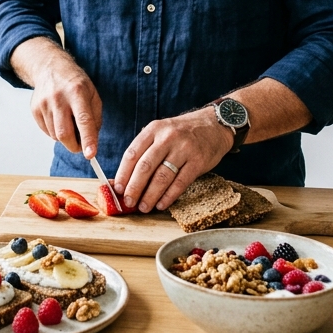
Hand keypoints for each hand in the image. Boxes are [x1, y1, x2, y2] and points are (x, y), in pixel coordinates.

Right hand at [14, 38, 102, 157]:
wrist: (50, 68)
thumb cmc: (76, 84)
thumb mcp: (93, 95)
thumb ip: (95, 118)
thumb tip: (91, 142)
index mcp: (77, 92)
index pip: (83, 120)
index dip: (87, 139)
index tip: (90, 154)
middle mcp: (58, 98)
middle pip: (64, 133)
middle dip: (74, 145)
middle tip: (81, 145)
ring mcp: (44, 104)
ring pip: (56, 136)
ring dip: (65, 137)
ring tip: (69, 122)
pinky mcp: (34, 110)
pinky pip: (47, 132)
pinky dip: (56, 132)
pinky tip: (59, 118)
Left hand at [113, 109, 232, 212]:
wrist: (214, 125)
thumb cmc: (182, 133)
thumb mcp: (161, 132)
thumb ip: (145, 150)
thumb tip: (126, 178)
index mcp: (153, 129)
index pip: (132, 153)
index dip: (123, 173)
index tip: (117, 189)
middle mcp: (167, 137)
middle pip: (145, 166)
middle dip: (134, 187)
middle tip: (128, 201)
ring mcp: (184, 149)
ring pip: (162, 177)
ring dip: (150, 195)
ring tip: (143, 207)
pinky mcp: (198, 161)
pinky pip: (180, 183)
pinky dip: (168, 196)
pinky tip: (161, 204)